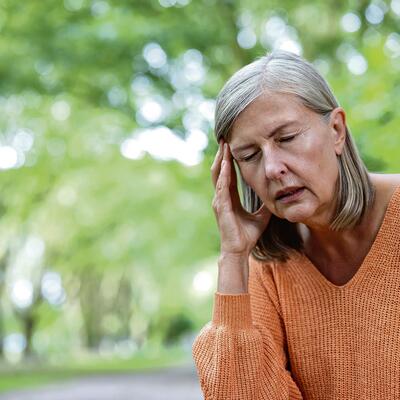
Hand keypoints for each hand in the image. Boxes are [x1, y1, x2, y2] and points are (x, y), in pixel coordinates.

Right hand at [211, 139, 271, 256]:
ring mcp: (219, 201)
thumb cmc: (247, 235)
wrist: (240, 250)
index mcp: (229, 198)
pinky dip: (224, 175)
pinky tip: (226, 164)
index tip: (231, 147)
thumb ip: (265, 204)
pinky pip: (222, 187)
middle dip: (222, 155)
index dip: (229, 161)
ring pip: (218, 176)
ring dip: (221, 160)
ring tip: (224, 146)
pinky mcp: (221, 207)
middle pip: (220, 171)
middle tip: (225, 140)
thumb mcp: (261, 215)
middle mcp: (221, 197)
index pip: (227, 175)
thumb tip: (276, 195)